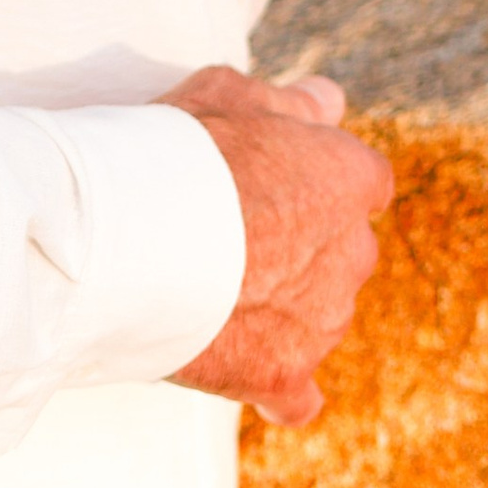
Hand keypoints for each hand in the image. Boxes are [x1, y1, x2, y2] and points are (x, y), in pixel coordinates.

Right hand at [162, 63, 393, 426]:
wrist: (127, 241)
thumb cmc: (173, 153)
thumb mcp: (225, 94)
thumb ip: (288, 102)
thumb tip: (329, 102)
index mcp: (348, 177)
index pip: (361, 180)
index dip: (312, 178)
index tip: (266, 180)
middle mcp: (352, 253)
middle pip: (340, 250)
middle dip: (299, 244)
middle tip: (225, 230)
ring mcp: (322, 322)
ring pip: (317, 316)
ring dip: (280, 306)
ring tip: (205, 287)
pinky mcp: (284, 376)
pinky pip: (297, 393)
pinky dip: (276, 382)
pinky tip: (241, 363)